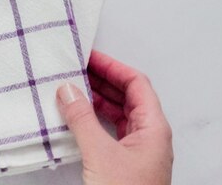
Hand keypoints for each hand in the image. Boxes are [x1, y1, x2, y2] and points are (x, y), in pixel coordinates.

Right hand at [56, 50, 172, 184]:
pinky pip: (110, 130)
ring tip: (72, 89)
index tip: (90, 57)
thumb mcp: (99, 153)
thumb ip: (81, 119)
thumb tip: (68, 91)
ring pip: (118, 114)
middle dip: (102, 81)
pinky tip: (76, 117)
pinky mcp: (124, 163)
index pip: (137, 84)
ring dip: (96, 100)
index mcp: (153, 128)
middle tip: (77, 68)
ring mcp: (137, 150)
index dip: (113, 67)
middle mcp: (149, 136)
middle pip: (128, 96)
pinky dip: (93, 119)